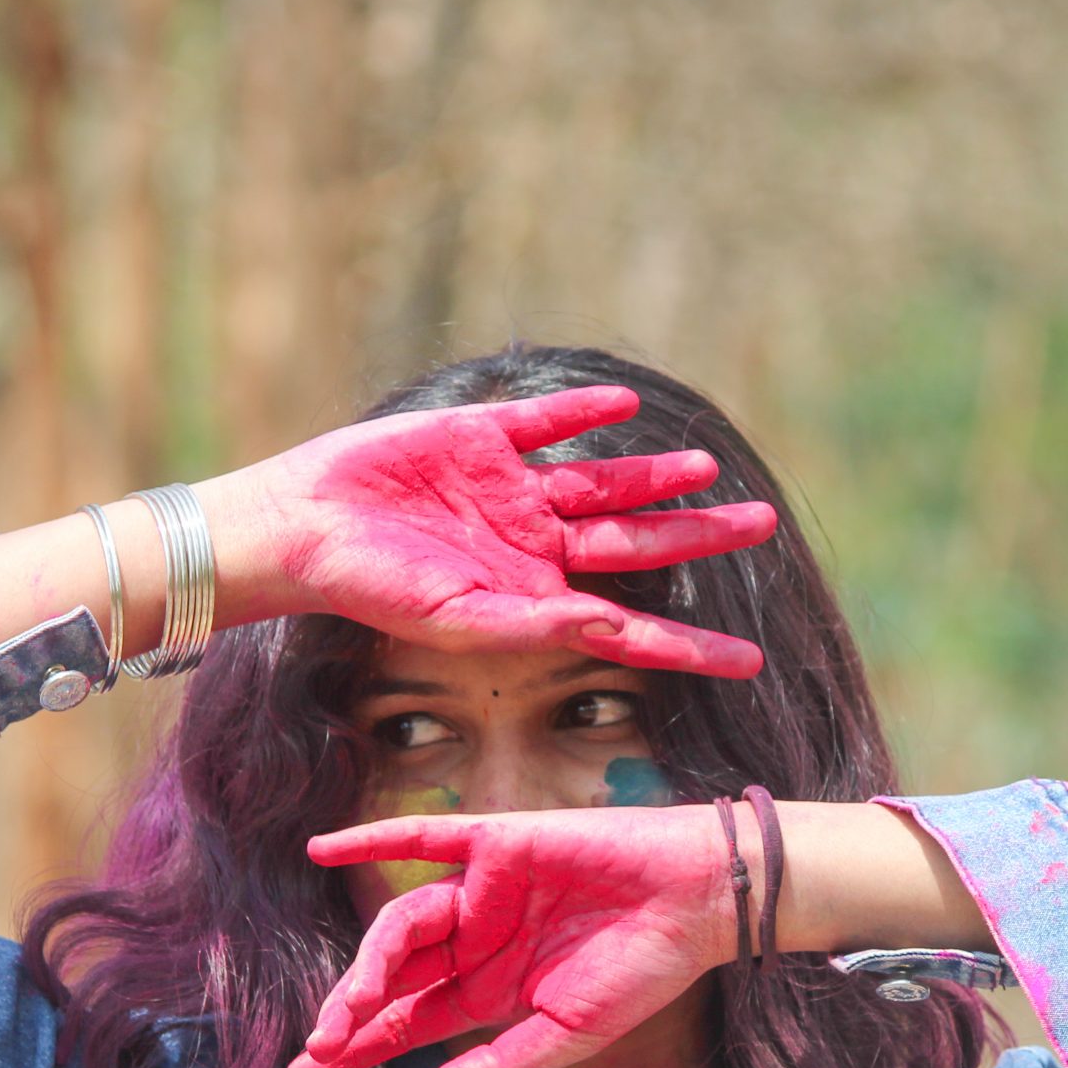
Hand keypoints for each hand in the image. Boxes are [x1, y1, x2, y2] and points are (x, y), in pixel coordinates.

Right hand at [213, 388, 775, 676]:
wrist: (304, 529)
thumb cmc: (373, 589)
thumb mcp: (460, 621)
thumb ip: (536, 623)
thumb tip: (607, 629)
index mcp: (535, 595)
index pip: (631, 625)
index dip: (691, 643)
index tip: (750, 661)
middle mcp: (533, 543)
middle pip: (637, 541)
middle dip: (699, 536)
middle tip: (763, 524)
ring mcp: (511, 489)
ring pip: (603, 482)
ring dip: (655, 476)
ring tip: (710, 470)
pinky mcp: (479, 437)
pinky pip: (543, 424)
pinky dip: (582, 413)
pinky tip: (622, 406)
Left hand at [285, 806, 739, 1067]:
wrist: (695, 902)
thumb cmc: (643, 970)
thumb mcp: (568, 1037)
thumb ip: (501, 1065)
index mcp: (489, 990)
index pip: (407, 1023)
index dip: (358, 1048)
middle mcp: (475, 942)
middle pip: (393, 979)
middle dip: (350, 1014)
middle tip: (316, 1050)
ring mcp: (480, 892)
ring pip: (403, 924)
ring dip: (369, 962)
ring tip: (349, 1004)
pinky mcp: (495, 844)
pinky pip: (423, 837)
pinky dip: (372, 837)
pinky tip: (323, 848)